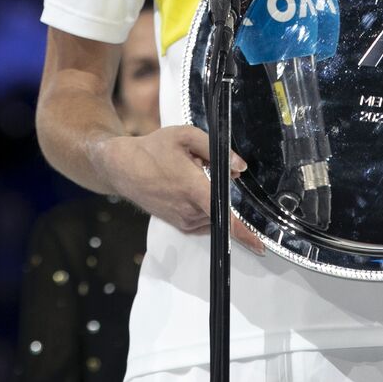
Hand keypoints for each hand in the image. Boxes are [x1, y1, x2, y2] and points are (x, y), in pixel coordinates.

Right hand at [97, 125, 265, 255]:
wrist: (122, 167)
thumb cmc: (153, 149)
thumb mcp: (186, 136)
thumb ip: (217, 150)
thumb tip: (240, 166)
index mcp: (192, 188)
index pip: (223, 215)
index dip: (243, 232)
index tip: (260, 245)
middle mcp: (188, 210)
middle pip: (223, 207)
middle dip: (224, 189)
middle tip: (203, 166)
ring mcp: (183, 220)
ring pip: (214, 213)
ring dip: (212, 197)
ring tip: (189, 175)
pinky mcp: (180, 225)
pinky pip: (205, 218)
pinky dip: (206, 205)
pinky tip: (188, 186)